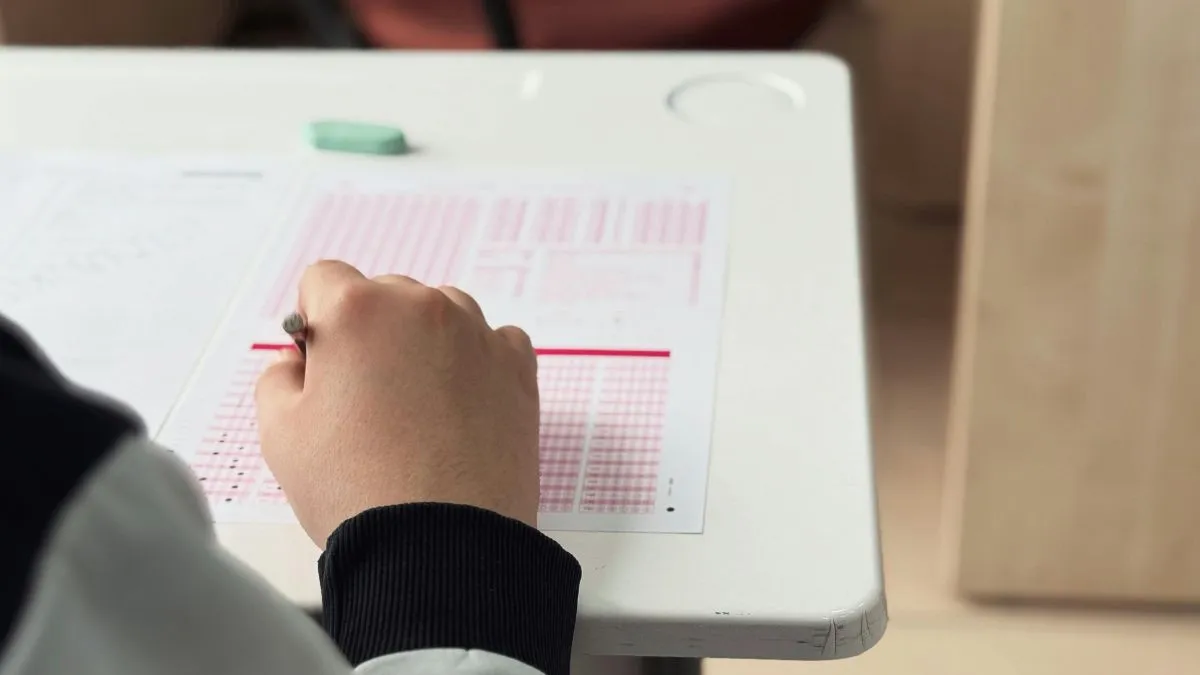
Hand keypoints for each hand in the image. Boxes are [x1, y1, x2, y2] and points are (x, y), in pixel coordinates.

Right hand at [254, 260, 539, 547]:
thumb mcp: (279, 431)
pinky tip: (458, 412)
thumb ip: (280, 375)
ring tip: (416, 413)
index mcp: (358, 311)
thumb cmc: (359, 492)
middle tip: (367, 402)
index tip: (323, 362)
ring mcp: (478, 334)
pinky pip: (492, 343)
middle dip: (372, 335)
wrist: (441, 546)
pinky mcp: (517, 367)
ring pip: (440, 316)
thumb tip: (302, 360)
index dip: (316, 322)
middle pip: (386, 296)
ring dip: (425, 346)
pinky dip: (475, 366)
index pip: (324, 280)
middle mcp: (423, 307)